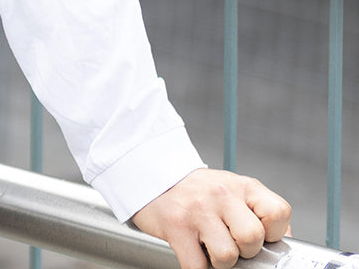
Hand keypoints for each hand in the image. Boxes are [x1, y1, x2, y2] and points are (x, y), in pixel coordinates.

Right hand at [131, 168, 291, 268]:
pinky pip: (199, 268)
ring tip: (210, 246)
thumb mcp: (233, 192)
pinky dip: (199, 267)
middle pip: (253, 239)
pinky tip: (195, 251)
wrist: (152, 176)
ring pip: (228, 257)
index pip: (278, 213)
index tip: (262, 235)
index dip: (273, 232)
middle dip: (245, 251)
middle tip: (231, 242)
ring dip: (220, 261)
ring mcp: (198, 210)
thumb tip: (283, 245)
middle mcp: (221, 194)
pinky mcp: (176, 227)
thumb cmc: (198, 191)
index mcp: (242, 186)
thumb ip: (258, 213)